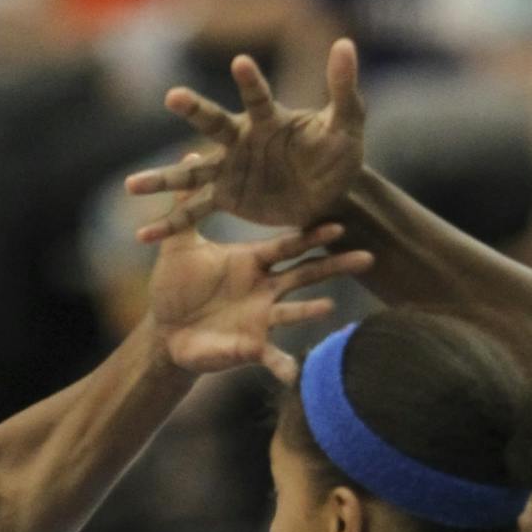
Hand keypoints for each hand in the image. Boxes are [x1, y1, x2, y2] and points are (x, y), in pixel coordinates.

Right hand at [124, 39, 367, 241]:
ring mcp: (229, 170)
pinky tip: (143, 237)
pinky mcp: (227, 198)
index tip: (241, 63)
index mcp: (270, 120)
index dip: (251, 81)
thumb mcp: (348, 125)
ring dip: (161, 180)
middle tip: (172, 97)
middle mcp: (242, 141)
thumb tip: (345, 44)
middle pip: (213, 125)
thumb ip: (344, 89)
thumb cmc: (338, 153)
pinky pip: (194, 211)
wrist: (331, 195)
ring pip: (190, 173)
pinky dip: (170, 224)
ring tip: (130, 186)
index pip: (259, 97)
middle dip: (194, 111)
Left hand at [148, 203, 372, 382]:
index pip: (289, 246)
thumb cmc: (176, 286)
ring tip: (330, 307)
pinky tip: (295, 375)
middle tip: (367, 257)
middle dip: (335, 267)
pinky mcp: (250, 348)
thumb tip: (189, 156)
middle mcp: (264, 290)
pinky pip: (272, 358)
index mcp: (252, 262)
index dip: (312, 237)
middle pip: (306, 275)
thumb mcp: (180, 244)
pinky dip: (284, 367)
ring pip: (294, 312)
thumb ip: (186, 206)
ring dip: (311, 310)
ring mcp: (261, 320)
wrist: (164, 331)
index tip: (339, 225)